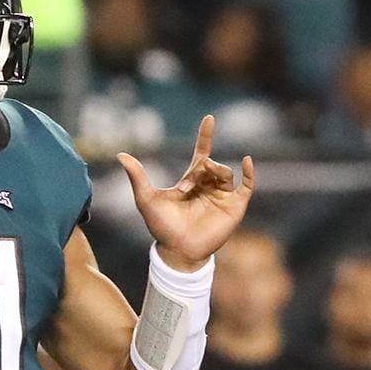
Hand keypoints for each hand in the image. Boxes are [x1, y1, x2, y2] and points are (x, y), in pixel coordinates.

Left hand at [117, 115, 254, 269]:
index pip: (202, 153)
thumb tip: (120, 155)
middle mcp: (208, 186)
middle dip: (201, 169)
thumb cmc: (162, 228)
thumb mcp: (147, 199)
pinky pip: (247, 186)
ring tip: (205, 180)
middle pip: (211, 164)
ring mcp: (222, 196)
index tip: (209, 118)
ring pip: (225, 172)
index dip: (205, 136)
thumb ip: (137, 176)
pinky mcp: (234, 207)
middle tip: (187, 187)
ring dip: (215, 172)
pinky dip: (250, 174)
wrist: (178, 251)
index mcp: (191, 181)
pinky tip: (247, 161)